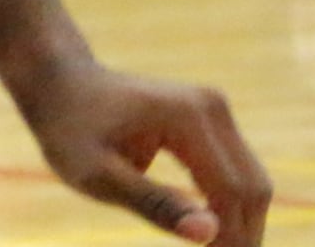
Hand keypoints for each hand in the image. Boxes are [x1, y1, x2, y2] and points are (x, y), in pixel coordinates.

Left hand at [19, 57, 271, 246]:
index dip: (232, 240)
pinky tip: (206, 232)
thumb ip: (153, 203)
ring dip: (241, 224)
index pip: (232, 192)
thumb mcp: (97, 175)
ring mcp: (215, 110)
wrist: (62, 83)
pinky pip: (237, 172)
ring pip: (252, 181)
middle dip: (244, 236)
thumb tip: (208, 233)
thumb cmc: (70, 130)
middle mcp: (211, 108)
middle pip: (253, 187)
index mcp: (187, 119)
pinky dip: (230, 206)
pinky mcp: (212, 119)